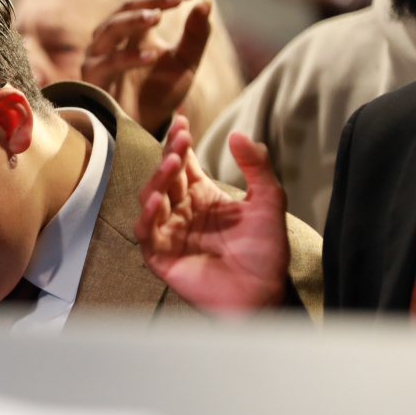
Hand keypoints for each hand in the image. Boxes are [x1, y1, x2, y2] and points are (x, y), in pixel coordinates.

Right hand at [82, 0, 208, 134]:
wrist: (145, 129)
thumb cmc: (161, 94)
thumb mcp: (186, 62)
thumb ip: (196, 35)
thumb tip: (206, 2)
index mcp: (134, 30)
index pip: (146, 1)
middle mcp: (112, 38)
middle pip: (126, 8)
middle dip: (152, 1)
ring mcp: (99, 56)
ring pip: (111, 28)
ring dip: (134, 20)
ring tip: (158, 17)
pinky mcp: (94, 78)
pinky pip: (108, 62)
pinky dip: (128, 57)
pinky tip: (151, 56)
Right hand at [134, 118, 288, 313]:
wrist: (264, 294)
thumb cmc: (266, 253)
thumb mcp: (269, 202)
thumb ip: (257, 167)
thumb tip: (237, 134)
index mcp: (203, 196)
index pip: (185, 162)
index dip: (180, 141)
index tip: (182, 120)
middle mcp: (182, 211)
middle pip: (167, 175)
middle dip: (171, 154)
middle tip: (180, 138)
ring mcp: (169, 232)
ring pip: (151, 197)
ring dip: (159, 178)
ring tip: (173, 163)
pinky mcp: (161, 255)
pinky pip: (146, 231)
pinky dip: (148, 215)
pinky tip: (157, 199)